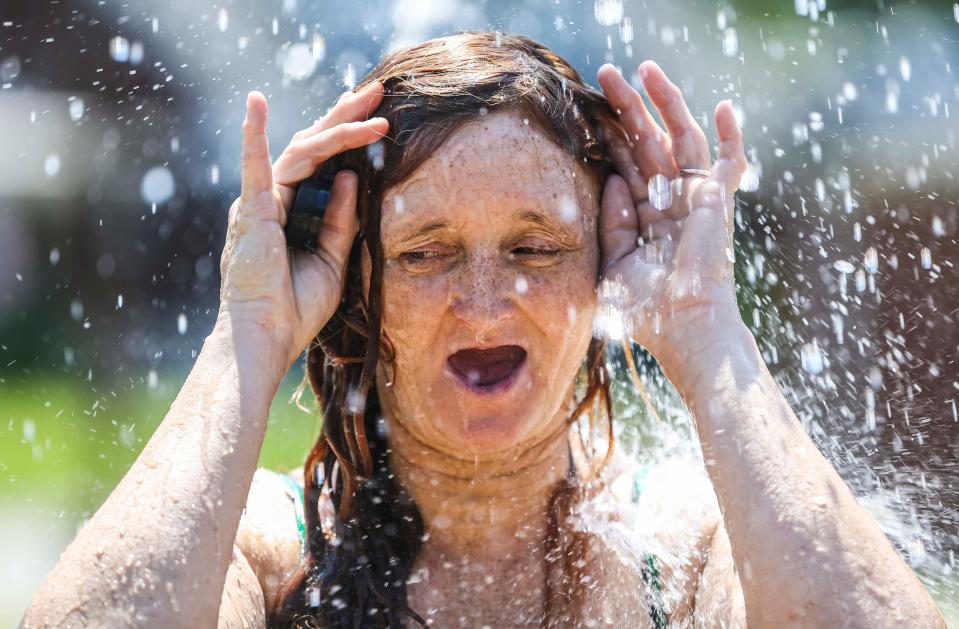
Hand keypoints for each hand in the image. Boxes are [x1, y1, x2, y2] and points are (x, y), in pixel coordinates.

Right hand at [216, 83, 387, 366]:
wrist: (268, 337)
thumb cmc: (295, 307)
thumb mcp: (334, 259)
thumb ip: (342, 219)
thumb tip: (354, 177)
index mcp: (295, 211)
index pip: (324, 163)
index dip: (349, 137)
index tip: (379, 116)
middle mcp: (275, 199)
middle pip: (314, 146)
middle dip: (346, 117)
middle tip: (377, 91)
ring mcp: (261, 203)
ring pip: (302, 153)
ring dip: (338, 128)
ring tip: (370, 108)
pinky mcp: (251, 212)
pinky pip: (254, 167)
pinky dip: (253, 134)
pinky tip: (255, 102)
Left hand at [596, 61, 747, 370]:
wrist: (683, 329)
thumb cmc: (647, 311)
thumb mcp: (613, 265)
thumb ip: (611, 222)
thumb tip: (610, 179)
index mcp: (644, 216)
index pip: (625, 164)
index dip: (608, 134)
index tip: (588, 105)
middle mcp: (670, 202)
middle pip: (648, 142)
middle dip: (628, 107)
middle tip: (605, 73)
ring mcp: (696, 200)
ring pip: (681, 139)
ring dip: (666, 103)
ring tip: (646, 69)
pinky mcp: (718, 203)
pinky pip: (729, 163)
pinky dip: (731, 136)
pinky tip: (724, 107)